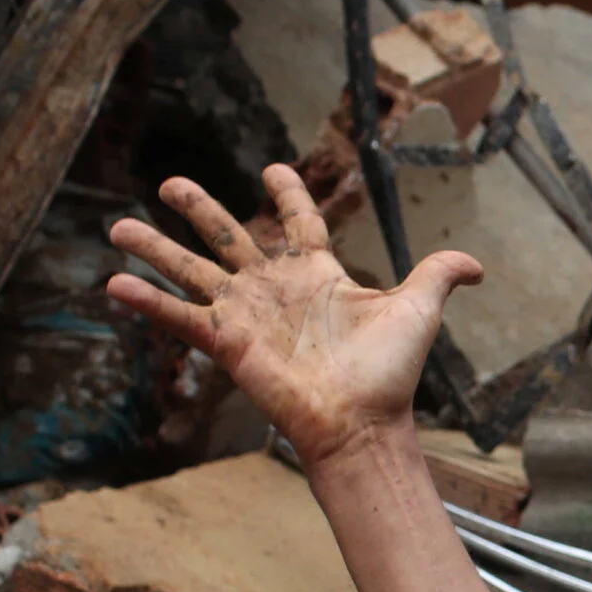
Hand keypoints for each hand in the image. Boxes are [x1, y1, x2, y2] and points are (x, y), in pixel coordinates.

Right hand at [105, 166, 481, 465]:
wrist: (362, 421)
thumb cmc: (390, 372)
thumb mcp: (418, 308)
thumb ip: (439, 274)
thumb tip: (477, 264)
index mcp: (317, 274)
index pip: (298, 222)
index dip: (287, 195)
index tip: (274, 169)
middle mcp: (275, 289)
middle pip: (228, 236)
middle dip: (199, 208)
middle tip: (170, 181)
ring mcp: (247, 314)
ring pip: (191, 270)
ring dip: (154, 248)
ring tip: (116, 223)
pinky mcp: (227, 342)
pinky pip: (180, 317)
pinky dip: (147, 302)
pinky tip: (114, 284)